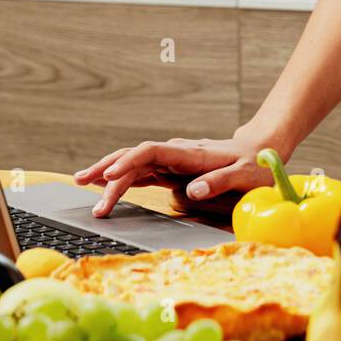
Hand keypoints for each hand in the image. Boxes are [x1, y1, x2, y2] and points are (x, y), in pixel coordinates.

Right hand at [73, 134, 274, 216]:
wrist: (260, 149)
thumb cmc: (254, 163)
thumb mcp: (245, 174)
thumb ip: (220, 182)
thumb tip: (194, 192)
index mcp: (190, 153)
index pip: (151, 152)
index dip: (129, 162)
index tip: (110, 176)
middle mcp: (176, 153)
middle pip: (134, 156)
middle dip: (107, 169)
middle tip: (84, 187)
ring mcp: (171, 161)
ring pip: (132, 162)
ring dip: (108, 171)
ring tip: (80, 182)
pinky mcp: (171, 169)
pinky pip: (141, 171)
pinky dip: (121, 177)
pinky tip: (103, 183)